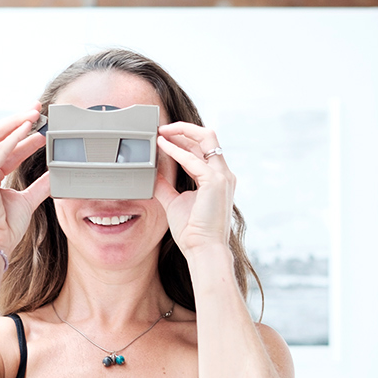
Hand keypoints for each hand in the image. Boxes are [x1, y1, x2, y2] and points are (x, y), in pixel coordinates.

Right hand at [0, 105, 50, 253]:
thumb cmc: (3, 230)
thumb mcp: (26, 202)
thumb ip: (39, 187)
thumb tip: (55, 175)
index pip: (3, 148)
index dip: (22, 135)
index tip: (41, 127)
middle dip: (16, 120)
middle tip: (37, 109)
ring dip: (15, 122)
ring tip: (35, 113)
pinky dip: (13, 138)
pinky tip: (28, 128)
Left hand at [154, 122, 235, 257]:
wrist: (203, 249)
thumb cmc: (192, 231)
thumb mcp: (174, 202)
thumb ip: (165, 186)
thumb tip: (153, 173)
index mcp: (217, 179)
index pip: (202, 150)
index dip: (183, 140)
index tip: (164, 136)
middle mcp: (223, 174)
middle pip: (208, 137)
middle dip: (185, 129)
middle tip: (163, 128)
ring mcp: (222, 176)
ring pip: (206, 139)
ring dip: (182, 132)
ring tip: (162, 132)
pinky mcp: (215, 182)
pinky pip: (193, 159)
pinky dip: (176, 151)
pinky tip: (162, 146)